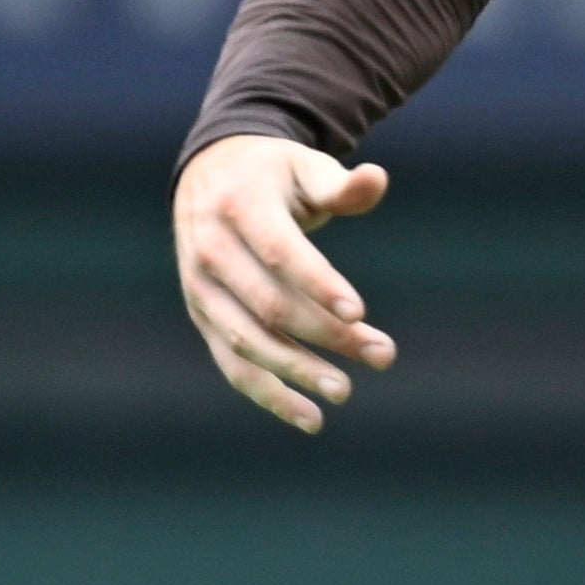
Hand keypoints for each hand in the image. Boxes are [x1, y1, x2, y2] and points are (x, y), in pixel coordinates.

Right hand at [173, 137, 396, 431]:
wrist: (209, 175)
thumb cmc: (273, 174)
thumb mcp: (304, 167)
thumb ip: (341, 184)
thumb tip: (377, 180)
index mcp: (239, 208)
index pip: (280, 253)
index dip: (318, 285)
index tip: (359, 312)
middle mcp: (210, 251)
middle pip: (269, 304)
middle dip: (327, 334)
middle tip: (384, 354)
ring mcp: (201, 290)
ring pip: (247, 342)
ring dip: (297, 372)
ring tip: (345, 391)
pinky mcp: (203, 319)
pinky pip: (232, 365)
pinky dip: (269, 395)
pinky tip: (311, 418)